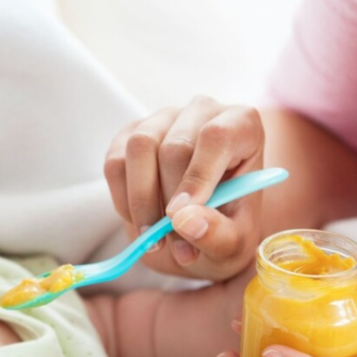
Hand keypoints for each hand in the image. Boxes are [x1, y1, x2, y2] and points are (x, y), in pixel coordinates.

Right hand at [104, 96, 265, 280]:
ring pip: (139, 147)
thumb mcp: (234, 242)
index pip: (216, 137)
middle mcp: (202, 112)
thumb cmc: (227, 226)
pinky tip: (141, 222)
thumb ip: (218, 234)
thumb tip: (185, 221)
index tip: (181, 216)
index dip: (197, 176)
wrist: (201, 225)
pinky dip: (123, 200)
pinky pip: (115, 162)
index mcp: (242, 125)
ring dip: (141, 201)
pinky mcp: (130, 134)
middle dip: (168, 203)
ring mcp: (163, 119)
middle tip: (172, 245)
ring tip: (154, 238)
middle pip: (174, 147)